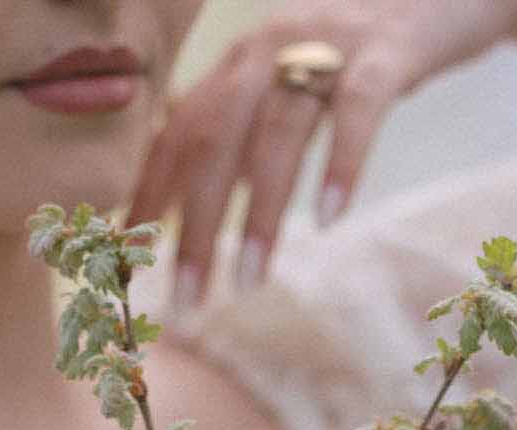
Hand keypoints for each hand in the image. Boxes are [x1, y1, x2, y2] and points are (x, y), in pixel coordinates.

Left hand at [127, 1, 516, 306]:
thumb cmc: (361, 56)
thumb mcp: (289, 91)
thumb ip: (243, 139)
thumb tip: (190, 209)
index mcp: (240, 63)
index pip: (177, 129)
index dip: (148, 191)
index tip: (127, 256)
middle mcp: (271, 46)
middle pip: (214, 137)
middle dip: (193, 223)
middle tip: (184, 298)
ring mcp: (329, 44)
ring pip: (278, 131)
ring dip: (259, 214)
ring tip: (249, 282)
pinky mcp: (389, 52)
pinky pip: (358, 109)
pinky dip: (340, 165)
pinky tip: (328, 220)